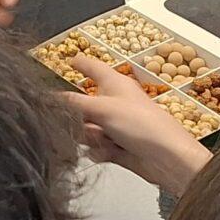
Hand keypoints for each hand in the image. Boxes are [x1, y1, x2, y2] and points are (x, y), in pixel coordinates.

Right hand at [73, 57, 209, 196]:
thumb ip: (74, 103)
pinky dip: (99, 151)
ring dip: (89, 136)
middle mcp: (115, 103)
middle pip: (84, 105)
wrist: (166, 159)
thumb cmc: (145, 126)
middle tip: (82, 122)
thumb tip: (52, 98)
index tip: (69, 60)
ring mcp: (117, 125)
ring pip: (87, 128)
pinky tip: (108, 152)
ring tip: (102, 139)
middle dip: (79, 117)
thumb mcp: (102, 108)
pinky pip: (96, 147)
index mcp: (115, 84)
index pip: (93, 67)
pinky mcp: (118, 146)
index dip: (80, 63)